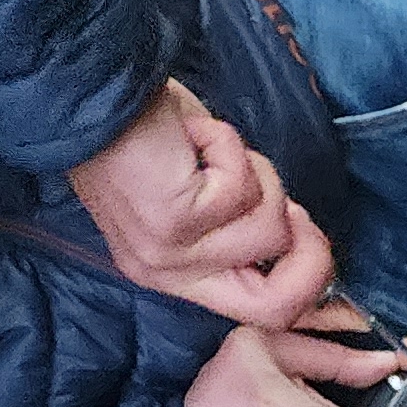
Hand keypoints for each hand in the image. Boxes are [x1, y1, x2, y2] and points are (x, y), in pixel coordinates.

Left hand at [67, 82, 339, 329]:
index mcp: (174, 275)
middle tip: (294, 208)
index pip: (263, 316)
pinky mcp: (175, 221)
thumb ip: (242, 228)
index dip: (310, 286)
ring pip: (269, 232)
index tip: (314, 238)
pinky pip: (242, 192)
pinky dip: (230, 148)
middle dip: (311, 257)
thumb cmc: (146, 132)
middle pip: (276, 308)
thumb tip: (302, 238)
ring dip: (258, 175)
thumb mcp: (201, 196)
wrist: (92, 90)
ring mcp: (171, 253)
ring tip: (215, 148)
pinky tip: (195, 133)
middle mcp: (168, 275)